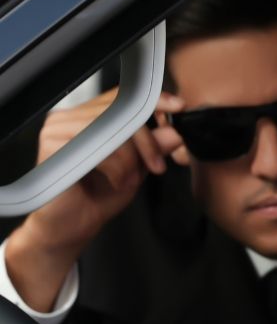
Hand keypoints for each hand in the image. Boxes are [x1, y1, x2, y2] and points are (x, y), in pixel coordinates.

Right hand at [6, 89, 184, 309]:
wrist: (71, 228)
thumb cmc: (98, 197)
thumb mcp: (137, 168)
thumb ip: (154, 147)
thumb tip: (176, 130)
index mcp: (85, 117)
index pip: (122, 96)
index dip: (152, 100)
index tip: (178, 106)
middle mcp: (67, 118)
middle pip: (121, 111)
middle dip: (147, 141)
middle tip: (154, 165)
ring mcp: (56, 129)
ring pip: (113, 128)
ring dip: (130, 159)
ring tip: (126, 179)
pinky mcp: (52, 146)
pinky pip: (99, 146)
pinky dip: (115, 167)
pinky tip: (114, 181)